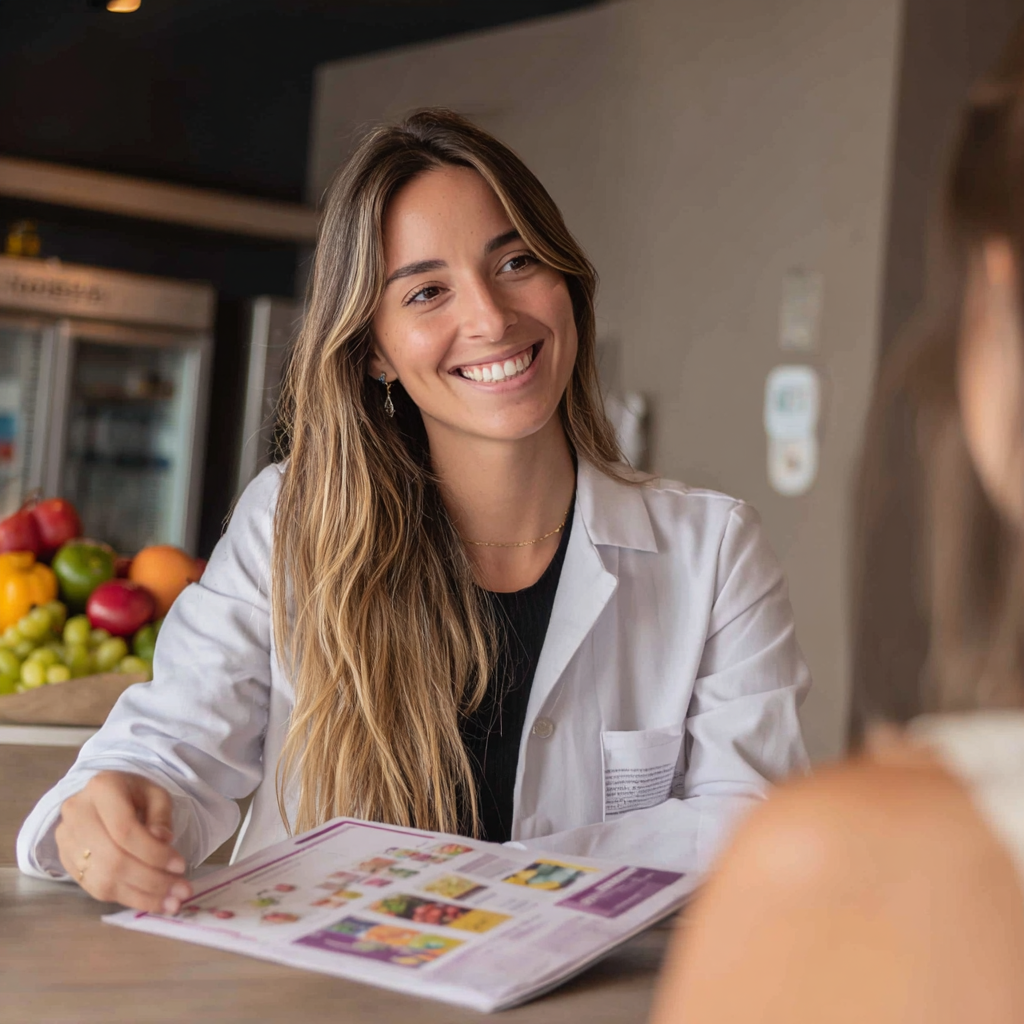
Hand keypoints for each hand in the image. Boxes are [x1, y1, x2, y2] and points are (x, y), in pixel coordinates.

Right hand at [55, 771, 192, 913]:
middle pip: (114, 859)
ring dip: (142, 895)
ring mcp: (66, 841)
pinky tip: (152, 901)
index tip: (180, 866)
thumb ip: (161, 815)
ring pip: (104, 880)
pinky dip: (128, 898)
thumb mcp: (155, 792)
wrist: (100, 797)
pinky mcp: (66, 863)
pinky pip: (96, 889)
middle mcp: (77, 814)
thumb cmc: (133, 794)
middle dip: (151, 880)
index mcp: (101, 788)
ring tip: (171, 902)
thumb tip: (162, 841)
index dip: (153, 852)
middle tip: (181, 891)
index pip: (124, 830)